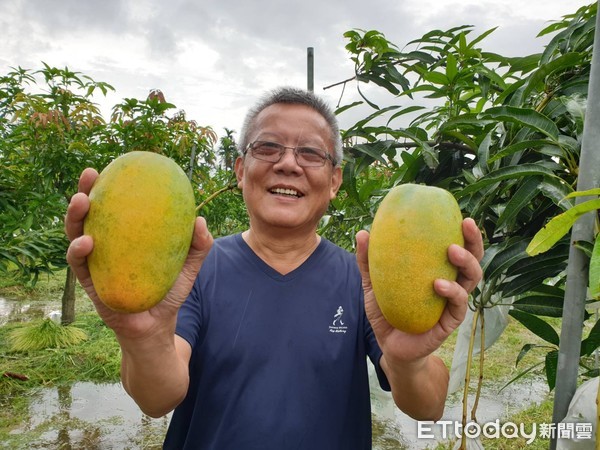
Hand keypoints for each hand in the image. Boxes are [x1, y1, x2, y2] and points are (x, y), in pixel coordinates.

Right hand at [65, 168, 213, 339]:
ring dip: (75, 216)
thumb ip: (198, 245)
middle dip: (85, 191)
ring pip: (76, 234)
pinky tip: (86, 242)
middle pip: (90, 214)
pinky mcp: (89, 283)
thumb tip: (200, 219)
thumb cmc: (169, 292)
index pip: (116, 207)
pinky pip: (79, 265)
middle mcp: (106, 246)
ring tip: (82, 202)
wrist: (157, 326)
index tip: (114, 165)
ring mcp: (95, 263)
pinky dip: (79, 251)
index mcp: (126, 238)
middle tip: (89, 175)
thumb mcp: (189, 267)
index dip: (112, 186)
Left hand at [355, 218, 483, 362]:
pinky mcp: (449, 322)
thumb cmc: (387, 312)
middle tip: (466, 225)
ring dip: (466, 263)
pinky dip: (452, 292)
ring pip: (472, 280)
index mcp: (437, 272)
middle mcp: (451, 286)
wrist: (389, 347)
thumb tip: (362, 233)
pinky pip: (458, 306)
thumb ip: (369, 261)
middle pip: (472, 260)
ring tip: (452, 250)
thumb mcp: (374, 284)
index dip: (464, 233)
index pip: (457, 248)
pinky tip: (439, 285)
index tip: (461, 215)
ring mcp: (452, 304)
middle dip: (475, 241)